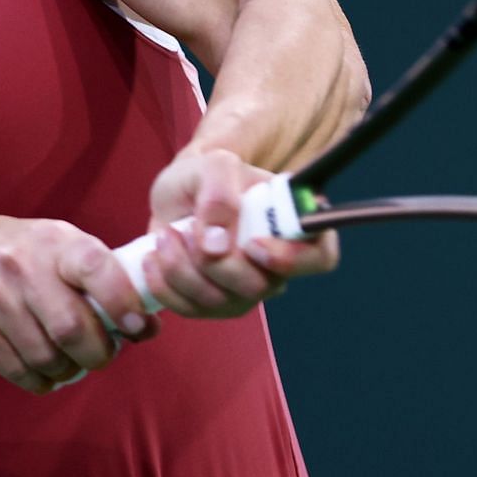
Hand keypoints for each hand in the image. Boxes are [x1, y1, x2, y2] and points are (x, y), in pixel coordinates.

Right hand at [0, 217, 159, 393]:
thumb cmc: (14, 255)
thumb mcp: (53, 245)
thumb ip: (98, 277)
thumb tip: (148, 325)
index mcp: (54, 241)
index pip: (97, 268)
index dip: (124, 303)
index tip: (139, 328)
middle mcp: (21, 264)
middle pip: (72, 328)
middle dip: (97, 353)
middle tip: (101, 356)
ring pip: (46, 356)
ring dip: (67, 370)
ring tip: (68, 363)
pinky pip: (18, 370)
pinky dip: (40, 380)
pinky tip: (43, 371)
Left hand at [141, 148, 339, 319]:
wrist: (178, 193)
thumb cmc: (206, 176)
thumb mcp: (213, 165)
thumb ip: (219, 193)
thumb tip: (217, 245)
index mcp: (293, 224)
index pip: (320, 257)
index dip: (292, 259)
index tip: (251, 244)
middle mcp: (277, 263)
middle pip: (259, 287)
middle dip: (213, 263)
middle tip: (184, 228)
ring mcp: (246, 289)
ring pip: (219, 302)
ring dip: (181, 268)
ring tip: (166, 235)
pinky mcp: (214, 304)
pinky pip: (191, 311)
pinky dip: (164, 284)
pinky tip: (155, 257)